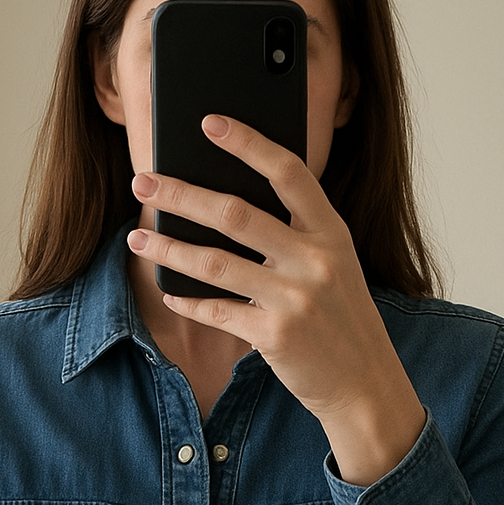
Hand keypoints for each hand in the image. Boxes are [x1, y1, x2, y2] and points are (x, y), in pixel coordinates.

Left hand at [127, 113, 425, 484]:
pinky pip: (218, 311)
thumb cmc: (341, 318)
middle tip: (143, 180)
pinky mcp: (275, 336)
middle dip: (182, 194)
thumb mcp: (334, 265)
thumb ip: (296, 234)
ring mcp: (295, 299)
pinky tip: (167, 290)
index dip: (248, 143)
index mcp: (331, 232)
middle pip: (236, 214)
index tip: (209, 122)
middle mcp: (315, 260)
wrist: (365, 382)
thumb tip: (226, 204)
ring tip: (138, 236)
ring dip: (170, 247)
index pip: (289, 172)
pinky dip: (188, 300)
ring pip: (216, 263)